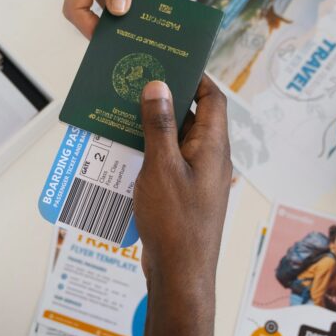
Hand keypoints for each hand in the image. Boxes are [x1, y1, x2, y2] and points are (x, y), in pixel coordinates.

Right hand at [134, 77, 231, 335]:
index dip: (196, 76)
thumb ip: (159, 125)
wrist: (180, 274)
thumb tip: (159, 85)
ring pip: (175, 140)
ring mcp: (196, 177)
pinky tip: (121, 148)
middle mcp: (209, 158)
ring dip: (151, 126)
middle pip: (192, 116)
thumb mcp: (162, 167)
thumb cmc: (176, 222)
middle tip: (136, 80)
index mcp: (213, 146)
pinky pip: (166, 162)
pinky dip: (147, 151)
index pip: (213, 98)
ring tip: (121, 109)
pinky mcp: (182, 194)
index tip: (170, 60)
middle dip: (165, 99)